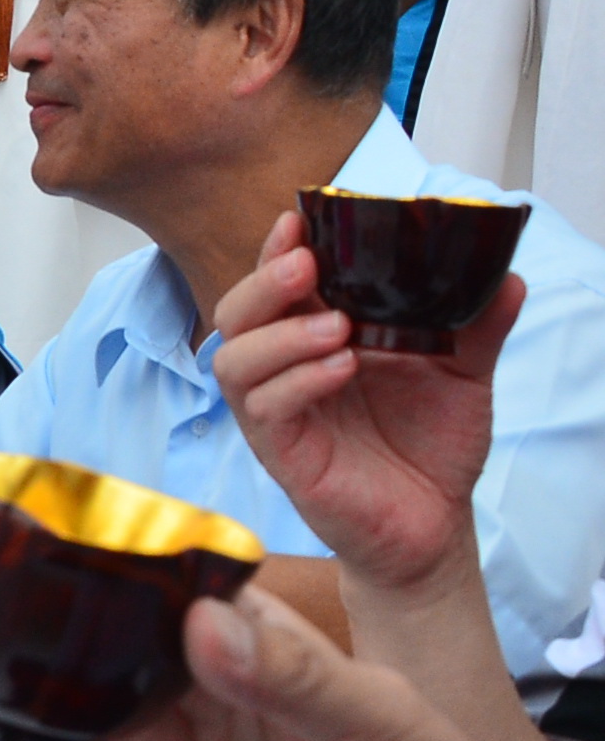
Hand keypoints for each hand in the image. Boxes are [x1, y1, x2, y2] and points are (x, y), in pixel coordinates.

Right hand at [211, 210, 511, 595]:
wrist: (434, 522)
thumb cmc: (431, 445)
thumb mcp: (464, 374)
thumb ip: (478, 326)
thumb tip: (507, 276)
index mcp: (317, 337)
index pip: (281, 285)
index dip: (279, 249)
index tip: (299, 218)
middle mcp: (285, 369)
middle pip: (237, 313)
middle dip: (264, 282)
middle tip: (306, 265)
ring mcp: (276, 412)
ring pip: (234, 359)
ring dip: (279, 335)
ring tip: (338, 327)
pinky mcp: (281, 453)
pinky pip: (264, 409)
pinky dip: (298, 382)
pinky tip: (341, 368)